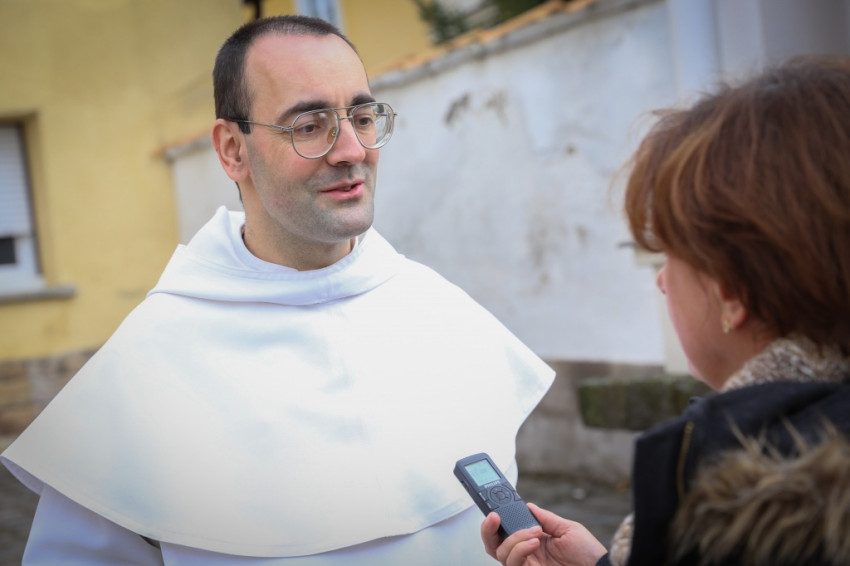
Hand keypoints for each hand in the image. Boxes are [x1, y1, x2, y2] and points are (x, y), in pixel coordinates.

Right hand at [481, 503, 606, 565]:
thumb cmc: (588, 553)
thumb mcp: (567, 528)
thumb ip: (545, 518)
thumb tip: (527, 506)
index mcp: (533, 541)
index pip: (507, 533)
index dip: (497, 522)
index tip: (496, 508)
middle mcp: (526, 554)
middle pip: (494, 545)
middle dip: (488, 530)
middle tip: (494, 517)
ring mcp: (526, 565)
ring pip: (501, 553)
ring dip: (515, 538)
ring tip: (534, 532)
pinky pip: (513, 563)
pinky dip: (520, 549)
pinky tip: (534, 542)